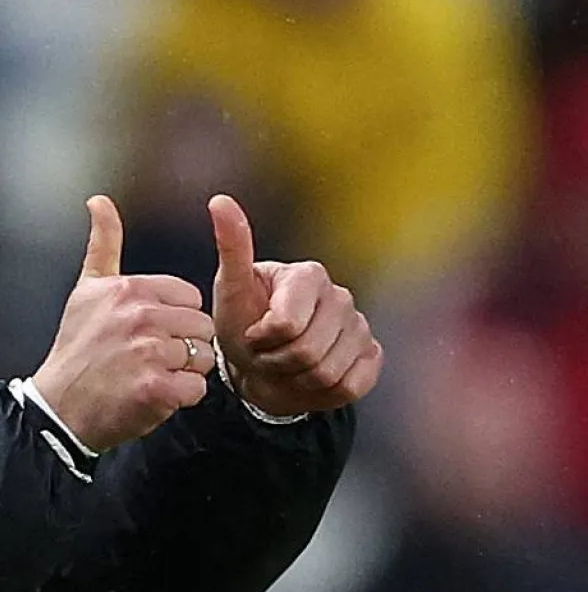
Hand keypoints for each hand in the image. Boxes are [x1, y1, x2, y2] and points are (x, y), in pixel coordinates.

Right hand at [33, 196, 215, 452]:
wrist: (59, 407)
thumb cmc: (76, 351)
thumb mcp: (86, 291)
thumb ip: (102, 244)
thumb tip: (99, 201)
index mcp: (128, 289)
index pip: (189, 298)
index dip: (173, 319)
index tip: (146, 333)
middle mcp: (139, 316)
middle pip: (200, 327)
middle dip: (182, 346)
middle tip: (146, 359)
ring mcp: (148, 353)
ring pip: (202, 358)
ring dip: (182, 372)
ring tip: (148, 376)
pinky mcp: (156, 388)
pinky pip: (196, 388)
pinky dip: (180, 398)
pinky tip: (152, 394)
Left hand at [208, 194, 382, 416]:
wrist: (258, 366)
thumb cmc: (242, 323)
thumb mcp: (230, 289)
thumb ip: (231, 246)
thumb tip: (219, 200)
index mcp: (309, 275)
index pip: (286, 324)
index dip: (262, 339)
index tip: (252, 333)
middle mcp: (341, 296)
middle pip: (308, 352)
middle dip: (276, 362)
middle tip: (265, 353)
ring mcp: (360, 327)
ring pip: (328, 373)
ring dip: (295, 378)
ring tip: (283, 364)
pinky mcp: (372, 357)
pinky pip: (350, 386)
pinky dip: (322, 392)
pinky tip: (307, 377)